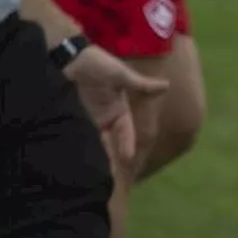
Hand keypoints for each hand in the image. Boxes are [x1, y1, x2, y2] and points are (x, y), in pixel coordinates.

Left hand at [64, 44, 168, 170]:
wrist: (70, 58)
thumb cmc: (97, 63)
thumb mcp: (120, 74)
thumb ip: (141, 84)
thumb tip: (167, 85)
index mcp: (119, 110)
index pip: (125, 132)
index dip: (127, 145)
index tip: (128, 160)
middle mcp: (108, 118)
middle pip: (113, 143)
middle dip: (113, 159)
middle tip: (113, 179)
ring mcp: (93, 119)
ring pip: (99, 143)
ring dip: (101, 158)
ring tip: (99, 177)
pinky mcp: (77, 119)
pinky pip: (84, 138)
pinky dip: (85, 149)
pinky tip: (84, 161)